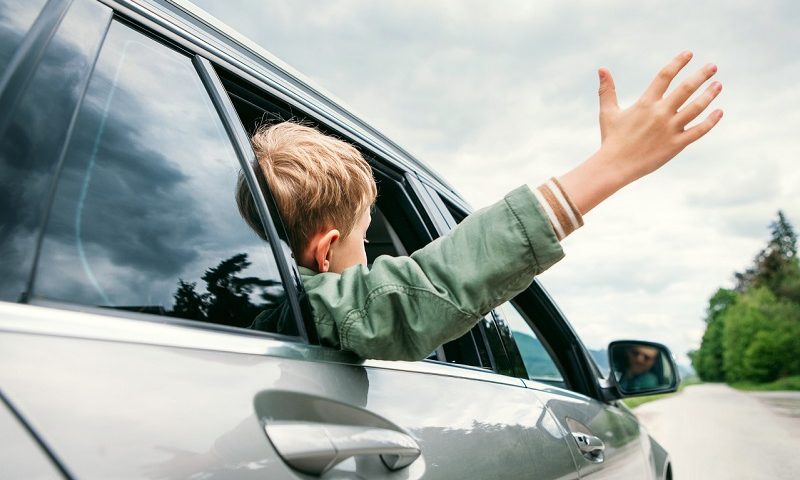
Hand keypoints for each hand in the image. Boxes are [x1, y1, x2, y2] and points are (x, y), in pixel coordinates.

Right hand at [559, 51, 722, 214]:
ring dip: (709, 94)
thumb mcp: (608, 112)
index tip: (689, 54)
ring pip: (696, 107)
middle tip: (713, 66)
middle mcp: (660, 113)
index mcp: (645, 103)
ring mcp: (670, 129)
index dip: (678, 63)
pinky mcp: (676, 145)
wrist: (615, 166)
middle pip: (686, 88)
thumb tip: (601, 69)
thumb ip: (607, 90)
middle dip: (701, 75)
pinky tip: (719, 111)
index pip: (664, 76)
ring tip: (718, 85)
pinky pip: (698, 130)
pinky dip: (711, 121)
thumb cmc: (611, 139)